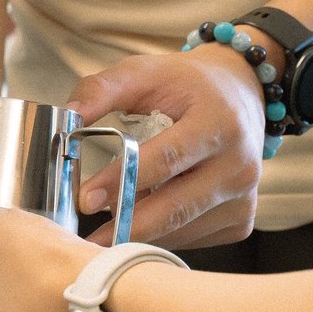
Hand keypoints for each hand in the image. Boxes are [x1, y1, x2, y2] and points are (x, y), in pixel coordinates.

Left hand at [71, 48, 266, 249]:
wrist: (241, 93)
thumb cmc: (187, 85)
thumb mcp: (145, 73)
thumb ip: (102, 90)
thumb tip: (67, 119)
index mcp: (219, 122)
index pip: (165, 159)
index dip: (122, 181)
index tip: (84, 199)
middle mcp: (240, 164)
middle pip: (176, 207)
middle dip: (126, 226)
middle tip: (85, 239)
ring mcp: (245, 197)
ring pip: (181, 230)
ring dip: (140, 233)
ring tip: (108, 225)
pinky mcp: (242, 220)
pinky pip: (192, 238)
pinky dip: (162, 235)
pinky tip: (145, 217)